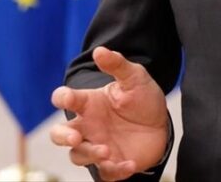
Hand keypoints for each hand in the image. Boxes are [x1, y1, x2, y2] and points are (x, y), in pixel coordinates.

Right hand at [50, 46, 168, 180]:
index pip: (66, 99)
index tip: (66, 98)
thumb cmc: (142, 98)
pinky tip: (130, 164)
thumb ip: (117, 65)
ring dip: (90, 155)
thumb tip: (99, 51)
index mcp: (89, 104)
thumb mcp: (134, 78)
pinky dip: (115, 171)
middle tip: (75, 137)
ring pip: (78, 156)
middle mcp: (88, 127)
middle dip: (63, 137)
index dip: (62, 98)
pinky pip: (105, 173)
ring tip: (108, 151)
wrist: (161, 123)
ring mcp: (97, 146)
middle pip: (59, 135)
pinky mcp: (112, 164)